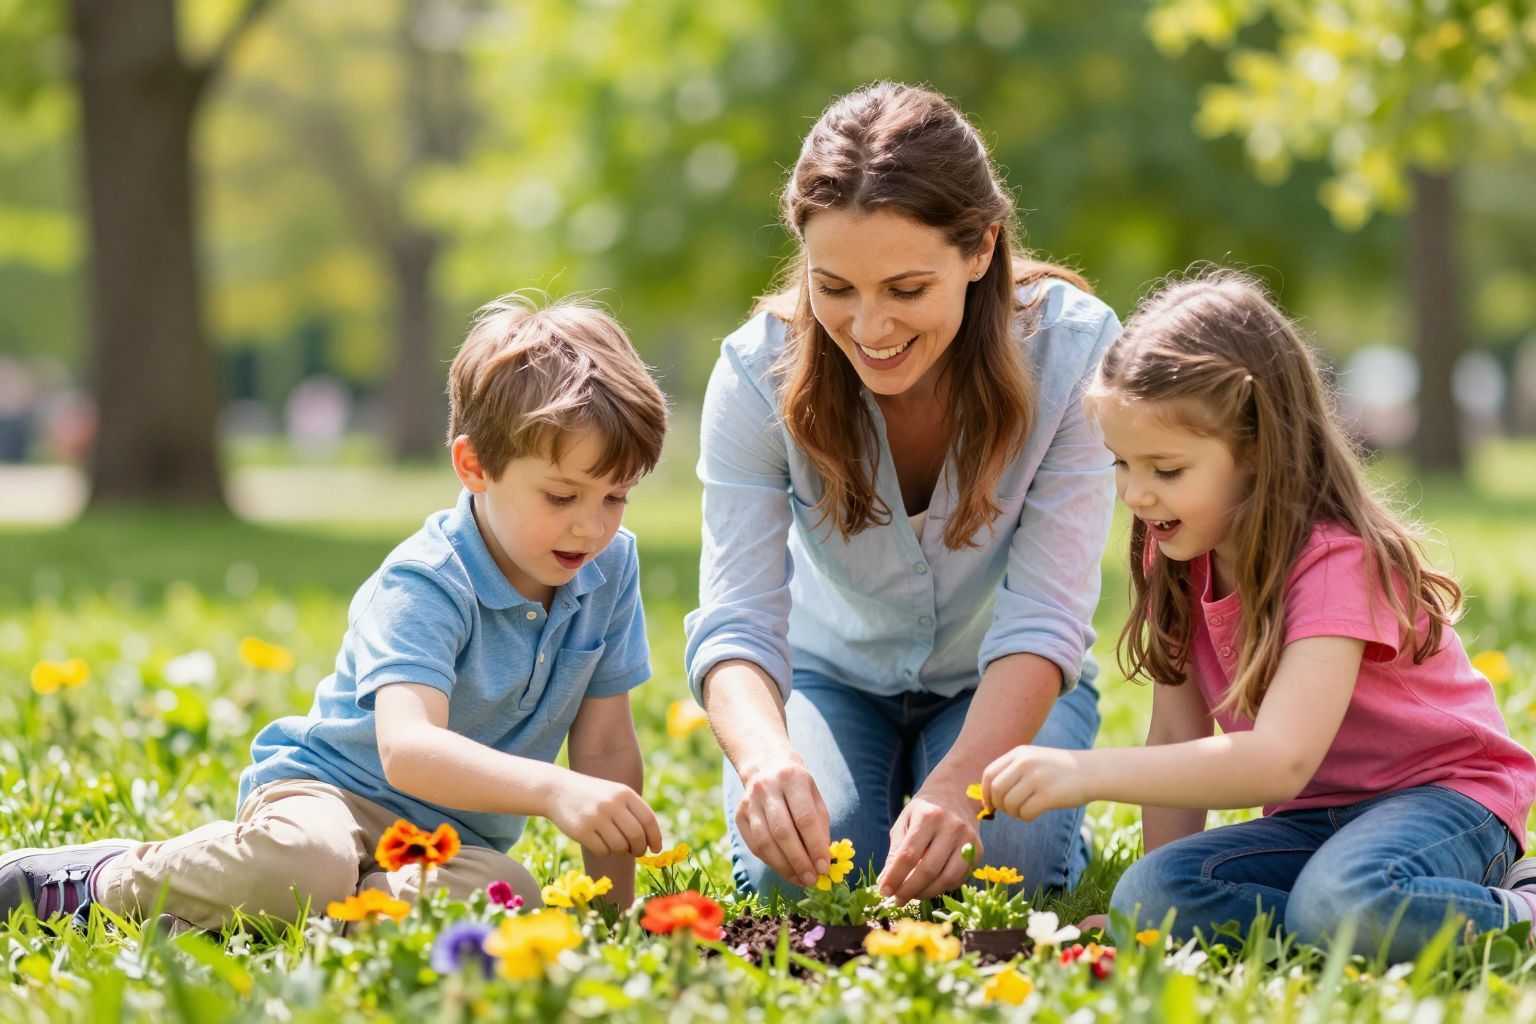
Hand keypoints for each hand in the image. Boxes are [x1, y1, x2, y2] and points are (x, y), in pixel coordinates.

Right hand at [547, 772, 662, 856]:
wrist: (557, 790)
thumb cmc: (592, 796)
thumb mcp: (614, 794)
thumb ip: (633, 813)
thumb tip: (650, 843)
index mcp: (624, 793)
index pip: (648, 819)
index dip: (656, 837)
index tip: (655, 849)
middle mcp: (612, 803)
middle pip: (637, 836)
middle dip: (640, 848)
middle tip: (636, 852)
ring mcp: (596, 817)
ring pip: (620, 846)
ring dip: (621, 850)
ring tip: (613, 842)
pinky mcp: (582, 831)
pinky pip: (603, 851)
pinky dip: (604, 851)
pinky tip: (598, 841)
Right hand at [734, 754, 830, 887]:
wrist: (766, 767)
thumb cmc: (798, 788)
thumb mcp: (815, 798)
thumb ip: (820, 826)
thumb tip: (822, 860)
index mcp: (792, 778)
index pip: (805, 818)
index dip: (815, 846)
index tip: (824, 867)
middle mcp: (767, 787)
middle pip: (782, 831)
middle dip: (799, 860)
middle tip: (812, 879)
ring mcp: (749, 801)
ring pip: (765, 841)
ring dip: (784, 866)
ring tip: (800, 880)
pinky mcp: (739, 815)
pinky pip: (754, 845)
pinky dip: (771, 862)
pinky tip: (786, 871)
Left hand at [878, 781, 980, 901]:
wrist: (955, 794)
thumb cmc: (924, 811)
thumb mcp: (904, 822)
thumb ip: (896, 852)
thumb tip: (886, 882)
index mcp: (928, 816)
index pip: (909, 855)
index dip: (895, 877)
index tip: (884, 891)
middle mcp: (951, 826)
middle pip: (929, 869)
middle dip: (910, 890)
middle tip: (898, 900)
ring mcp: (968, 839)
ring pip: (947, 878)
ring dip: (927, 893)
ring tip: (913, 895)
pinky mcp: (978, 849)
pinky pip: (959, 878)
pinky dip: (942, 887)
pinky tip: (930, 886)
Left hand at [982, 745, 1086, 821]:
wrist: (1092, 772)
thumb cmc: (1060, 770)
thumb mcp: (1034, 759)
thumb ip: (1013, 771)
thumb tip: (988, 796)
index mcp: (1020, 753)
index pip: (989, 773)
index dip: (984, 792)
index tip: (990, 804)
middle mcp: (1026, 763)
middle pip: (996, 790)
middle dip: (998, 805)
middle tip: (1009, 810)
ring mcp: (1037, 778)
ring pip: (1009, 804)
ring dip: (1014, 813)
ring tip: (1025, 810)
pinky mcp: (1049, 795)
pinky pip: (1025, 813)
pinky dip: (1026, 817)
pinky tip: (1035, 813)